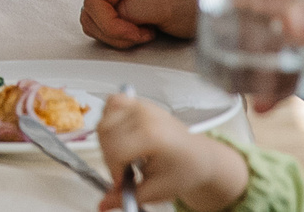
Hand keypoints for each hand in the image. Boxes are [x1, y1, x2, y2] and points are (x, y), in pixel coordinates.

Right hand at [81, 0, 199, 47]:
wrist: (207, 5)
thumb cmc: (194, 1)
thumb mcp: (168, 5)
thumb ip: (136, 9)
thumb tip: (114, 15)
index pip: (94, 0)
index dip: (109, 24)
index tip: (135, 34)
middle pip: (90, 11)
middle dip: (112, 31)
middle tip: (141, 35)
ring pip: (93, 19)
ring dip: (115, 35)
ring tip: (143, 32)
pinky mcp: (119, 3)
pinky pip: (103, 23)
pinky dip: (118, 35)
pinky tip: (140, 31)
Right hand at [92, 94, 246, 210]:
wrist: (200, 156)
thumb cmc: (185, 170)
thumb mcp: (157, 190)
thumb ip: (127, 196)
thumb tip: (103, 205)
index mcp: (153, 135)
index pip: (115, 150)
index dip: (114, 169)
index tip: (121, 181)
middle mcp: (146, 116)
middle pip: (106, 133)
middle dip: (109, 157)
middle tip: (124, 170)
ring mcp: (142, 106)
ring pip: (104, 119)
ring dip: (106, 139)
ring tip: (125, 153)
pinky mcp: (139, 102)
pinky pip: (111, 104)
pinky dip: (109, 119)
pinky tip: (120, 134)